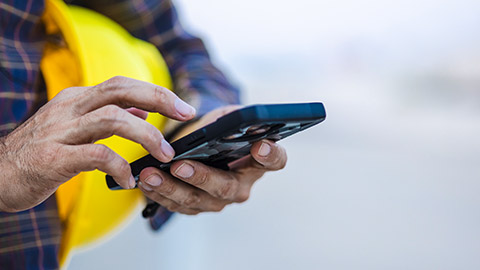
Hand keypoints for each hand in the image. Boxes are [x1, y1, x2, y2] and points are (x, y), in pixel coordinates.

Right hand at [0, 76, 194, 211]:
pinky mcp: (54, 158)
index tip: (183, 107)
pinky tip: (128, 180)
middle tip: (185, 114)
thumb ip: (108, 114)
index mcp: (77, 99)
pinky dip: (119, 166)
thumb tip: (143, 108)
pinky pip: (96, 155)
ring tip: (164, 154)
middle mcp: (70, 108)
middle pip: (120, 90)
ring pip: (112, 118)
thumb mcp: (75, 125)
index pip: (122, 85)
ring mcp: (60, 131)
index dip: (156, 92)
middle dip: (159, 98)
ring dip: (146, 135)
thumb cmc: (41, 151)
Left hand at [137, 105, 287, 214]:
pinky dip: (159, 194)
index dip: (271, 155)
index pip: (275, 160)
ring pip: (196, 200)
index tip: (261, 146)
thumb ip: (231, 118)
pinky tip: (145, 182)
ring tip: (150, 174)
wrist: (200, 150)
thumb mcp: (225, 118)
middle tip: (181, 165)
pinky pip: (177, 206)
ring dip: (171, 188)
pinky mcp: (196, 207)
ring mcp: (218, 200)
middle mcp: (241, 186)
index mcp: (256, 162)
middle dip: (201, 177)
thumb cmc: (216, 132)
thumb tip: (234, 118)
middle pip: (226, 187)